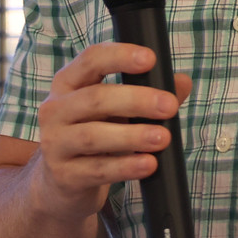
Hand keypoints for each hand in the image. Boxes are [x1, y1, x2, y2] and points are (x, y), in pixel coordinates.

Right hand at [30, 42, 193, 220]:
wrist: (60, 182)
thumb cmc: (93, 134)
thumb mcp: (116, 111)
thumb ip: (149, 95)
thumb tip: (182, 82)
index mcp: (68, 83)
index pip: (90, 60)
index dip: (120, 56)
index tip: (150, 59)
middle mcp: (55, 109)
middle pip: (95, 98)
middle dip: (135, 100)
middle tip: (169, 106)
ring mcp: (55, 143)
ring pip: (94, 136)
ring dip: (132, 136)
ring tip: (162, 138)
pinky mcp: (63, 175)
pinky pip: (97, 169)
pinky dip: (126, 166)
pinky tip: (148, 164)